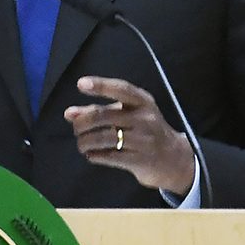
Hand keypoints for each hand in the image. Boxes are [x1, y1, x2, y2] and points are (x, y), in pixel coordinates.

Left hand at [63, 76, 195, 193]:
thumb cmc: (146, 132)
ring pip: (103, 137)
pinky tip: (91, 154)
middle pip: (104, 116)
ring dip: (85, 141)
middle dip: (83, 122)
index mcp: (143, 102)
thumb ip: (100, 111)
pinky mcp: (140, 160)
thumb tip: (70, 113)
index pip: (120, 89)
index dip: (100, 85)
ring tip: (81, 143)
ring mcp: (143, 140)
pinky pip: (109, 156)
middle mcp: (144, 118)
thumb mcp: (130, 115)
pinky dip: (95, 155)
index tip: (81, 84)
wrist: (175, 159)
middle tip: (76, 128)